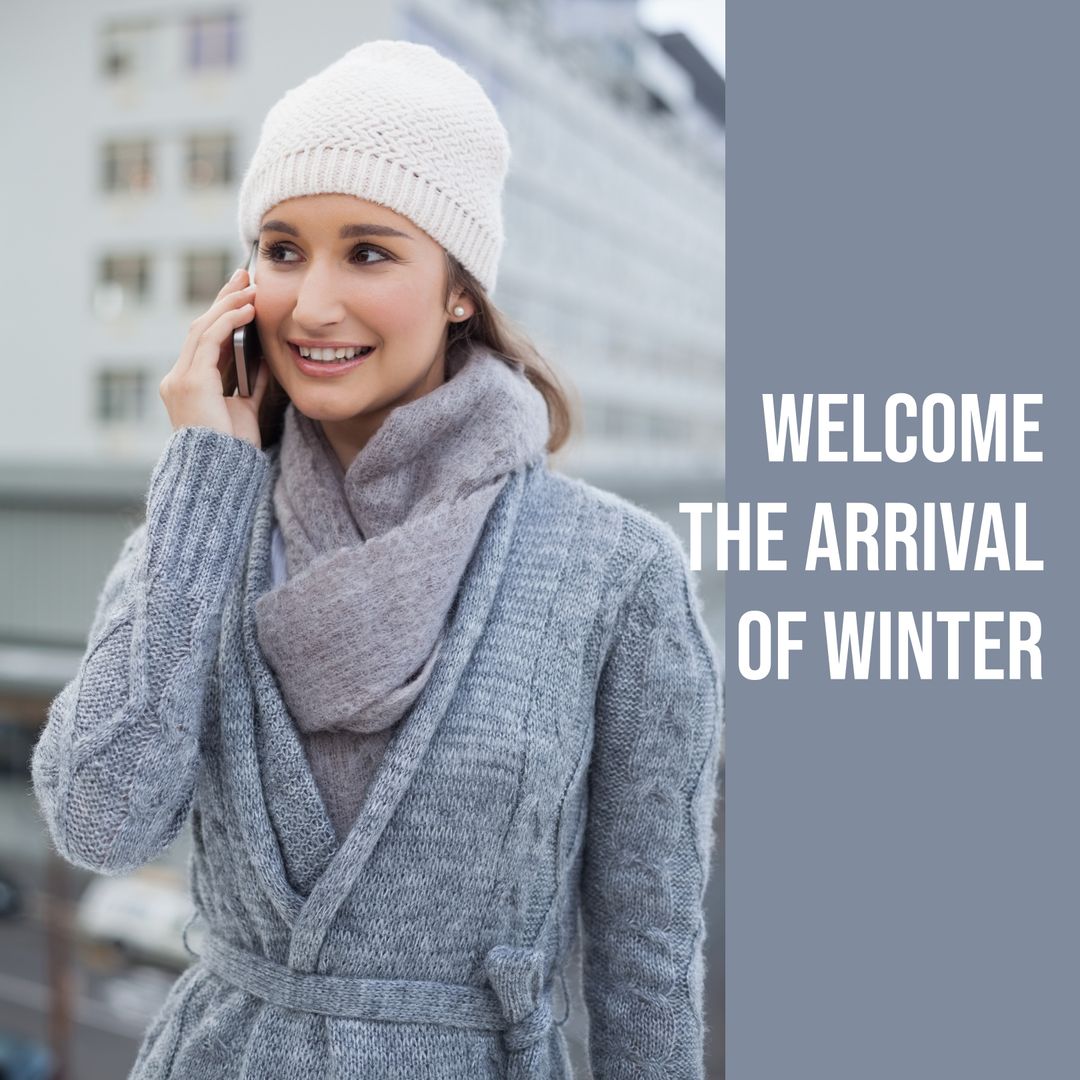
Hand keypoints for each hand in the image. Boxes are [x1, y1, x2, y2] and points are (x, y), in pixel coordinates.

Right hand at [158, 267, 270, 449]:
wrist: (221, 472)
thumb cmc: (233, 448)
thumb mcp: (246, 408)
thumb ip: (251, 383)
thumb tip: (266, 357)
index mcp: (189, 384)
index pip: (205, 339)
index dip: (223, 314)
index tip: (242, 294)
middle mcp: (178, 378)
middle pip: (201, 327)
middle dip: (224, 299)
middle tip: (244, 276)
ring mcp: (181, 379)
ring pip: (202, 329)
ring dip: (228, 305)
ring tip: (250, 287)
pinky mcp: (191, 382)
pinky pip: (209, 342)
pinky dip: (228, 322)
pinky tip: (246, 310)